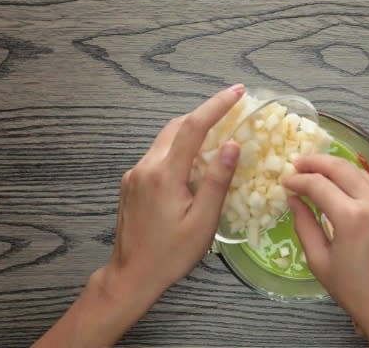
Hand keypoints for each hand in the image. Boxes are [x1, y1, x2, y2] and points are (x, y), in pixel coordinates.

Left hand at [34, 84, 243, 347]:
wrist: (132, 276)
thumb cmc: (172, 254)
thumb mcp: (202, 222)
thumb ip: (216, 180)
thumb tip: (232, 144)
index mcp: (164, 175)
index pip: (193, 127)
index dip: (216, 106)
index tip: (237, 91)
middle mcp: (146, 167)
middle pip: (177, 127)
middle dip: (204, 114)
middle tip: (232, 110)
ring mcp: (135, 174)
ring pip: (166, 140)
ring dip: (191, 131)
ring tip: (218, 134)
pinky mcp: (131, 183)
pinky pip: (158, 155)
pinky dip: (178, 149)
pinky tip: (193, 163)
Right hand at [282, 155, 368, 346]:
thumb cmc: (355, 293)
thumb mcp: (320, 262)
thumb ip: (305, 225)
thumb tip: (294, 199)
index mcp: (352, 218)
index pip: (319, 185)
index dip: (298, 180)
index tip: (285, 181)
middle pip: (342, 168)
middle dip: (317, 162)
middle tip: (298, 163)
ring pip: (361, 173)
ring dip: (338, 167)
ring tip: (318, 169)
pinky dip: (356, 180)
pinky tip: (343, 186)